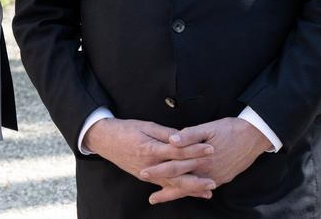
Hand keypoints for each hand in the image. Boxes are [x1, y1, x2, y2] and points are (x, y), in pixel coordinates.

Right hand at [83, 118, 215, 200]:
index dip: (194, 150)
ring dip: (191, 188)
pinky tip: (193, 193)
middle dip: (197, 175)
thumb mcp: (145, 125)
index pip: (177, 150)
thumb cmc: (126, 130)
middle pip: (177, 172)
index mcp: (151, 148)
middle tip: (215, 177)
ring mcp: (147, 174)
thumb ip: (165, 133)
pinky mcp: (146, 178)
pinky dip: (179, 191)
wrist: (105, 140)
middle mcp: (150, 165)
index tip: (210, 148)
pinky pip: (165, 186)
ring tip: (209, 190)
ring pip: (173, 183)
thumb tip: (183, 137)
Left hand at [140, 117, 270, 202]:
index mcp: (200, 157)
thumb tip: (172, 140)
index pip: (174, 166)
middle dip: (163, 187)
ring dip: (174, 193)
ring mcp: (215, 177)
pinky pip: (202, 187)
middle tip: (149, 197)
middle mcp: (207, 171)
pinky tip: (182, 192)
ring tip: (159, 198)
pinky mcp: (222, 178)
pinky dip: (191, 192)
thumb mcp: (209, 127)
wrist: (255, 137)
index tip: (144, 172)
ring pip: (191, 188)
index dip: (158, 170)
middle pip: (180, 180)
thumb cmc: (230, 129)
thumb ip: (189, 135)